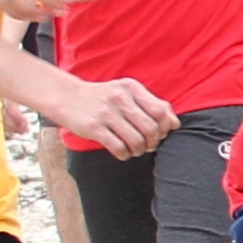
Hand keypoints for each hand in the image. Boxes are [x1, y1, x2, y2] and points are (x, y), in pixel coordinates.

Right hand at [53, 78, 175, 156]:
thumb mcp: (127, 93)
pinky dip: (125, 154)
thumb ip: (152, 105)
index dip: (165, 127)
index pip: (160, 111)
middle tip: (148, 145)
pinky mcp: (93, 127)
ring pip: (136, 140)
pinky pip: (118, 147)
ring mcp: (106, 113)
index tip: (160, 133)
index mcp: (131, 87)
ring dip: (140, 150)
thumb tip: (175, 124)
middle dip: (153, 142)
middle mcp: (119, 98)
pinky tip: (123, 152)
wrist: (67, 97)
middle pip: (150, 128)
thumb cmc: (104, 98)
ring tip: (136, 150)